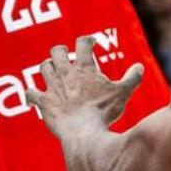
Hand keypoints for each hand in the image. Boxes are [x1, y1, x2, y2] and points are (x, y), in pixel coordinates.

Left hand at [25, 37, 144, 137]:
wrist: (83, 130)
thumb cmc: (103, 111)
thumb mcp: (122, 93)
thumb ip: (132, 78)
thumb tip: (139, 67)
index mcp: (84, 68)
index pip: (83, 43)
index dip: (87, 40)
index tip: (92, 42)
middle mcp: (66, 73)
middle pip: (57, 51)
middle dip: (61, 51)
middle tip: (66, 55)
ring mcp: (53, 87)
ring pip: (44, 68)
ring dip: (48, 67)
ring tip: (52, 70)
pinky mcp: (44, 102)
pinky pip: (31, 93)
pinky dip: (31, 94)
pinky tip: (33, 96)